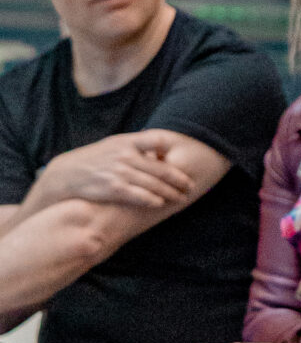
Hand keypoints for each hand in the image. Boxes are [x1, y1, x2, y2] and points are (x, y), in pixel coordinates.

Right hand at [28, 133, 196, 214]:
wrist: (66, 174)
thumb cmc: (95, 160)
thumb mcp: (113, 145)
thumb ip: (136, 145)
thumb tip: (162, 145)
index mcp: (127, 141)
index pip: (156, 139)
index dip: (173, 148)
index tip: (187, 158)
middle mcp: (125, 155)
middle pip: (160, 168)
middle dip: (179, 179)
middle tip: (191, 187)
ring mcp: (119, 172)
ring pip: (153, 184)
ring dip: (170, 193)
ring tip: (181, 199)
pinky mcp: (113, 188)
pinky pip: (137, 195)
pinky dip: (151, 199)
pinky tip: (160, 203)